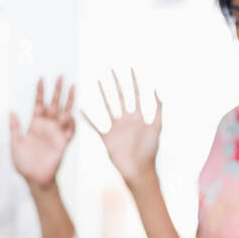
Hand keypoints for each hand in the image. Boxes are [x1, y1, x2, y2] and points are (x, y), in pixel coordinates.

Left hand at [10, 76, 75, 189]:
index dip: (40, 92)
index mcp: (35, 125)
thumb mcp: (15, 144)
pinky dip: (72, 123)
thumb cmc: (24, 164)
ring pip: (65, 113)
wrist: (35, 179)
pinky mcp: (63, 143)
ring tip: (73, 88)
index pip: (38, 104)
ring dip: (69, 101)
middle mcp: (47, 127)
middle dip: (58, 91)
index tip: (41, 79)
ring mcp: (56, 134)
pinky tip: (72, 115)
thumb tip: (11, 111)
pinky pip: (70, 131)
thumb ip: (15, 128)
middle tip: (61, 76)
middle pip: (54, 104)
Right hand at [81, 68, 162, 184]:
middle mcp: (126, 120)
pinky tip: (81, 109)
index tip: (131, 68)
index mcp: (138, 117)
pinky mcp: (107, 138)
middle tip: (111, 69)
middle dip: (116, 83)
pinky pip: (95, 126)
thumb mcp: (157, 127)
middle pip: (120, 96)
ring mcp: (116, 128)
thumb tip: (157, 90)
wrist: (139, 170)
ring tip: (98, 82)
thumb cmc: (150, 151)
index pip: (136, 94)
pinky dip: (88, 118)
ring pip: (108, 107)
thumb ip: (158, 109)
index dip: (134, 81)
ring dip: (103, 94)